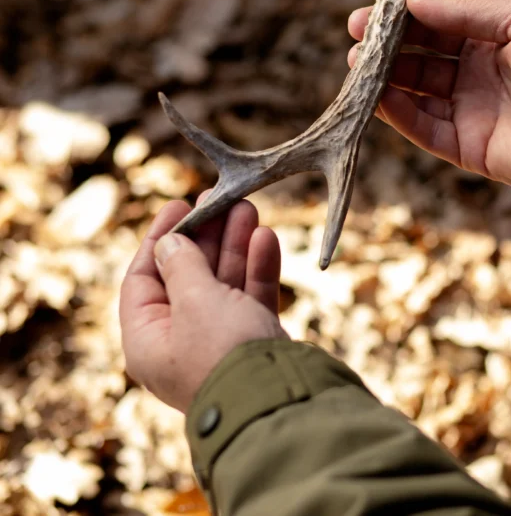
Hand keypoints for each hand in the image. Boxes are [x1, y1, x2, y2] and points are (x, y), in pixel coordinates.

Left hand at [119, 195, 287, 412]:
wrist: (278, 398)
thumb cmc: (225, 353)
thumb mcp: (195, 301)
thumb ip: (183, 265)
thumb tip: (169, 244)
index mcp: (147, 340)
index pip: (143, 279)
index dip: (161, 238)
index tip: (179, 204)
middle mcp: (180, 341)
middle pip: (187, 276)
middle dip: (206, 235)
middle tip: (220, 199)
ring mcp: (219, 341)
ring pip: (223, 283)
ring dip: (235, 245)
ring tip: (249, 208)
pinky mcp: (253, 341)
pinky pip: (250, 297)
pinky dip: (258, 268)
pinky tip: (266, 238)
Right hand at [348, 0, 510, 194]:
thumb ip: (466, 13)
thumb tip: (414, 6)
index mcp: (490, 44)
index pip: (436, 30)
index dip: (403, 22)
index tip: (370, 14)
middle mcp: (476, 77)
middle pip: (420, 61)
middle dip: (387, 50)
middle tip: (356, 39)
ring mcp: (470, 112)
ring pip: (416, 94)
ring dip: (385, 80)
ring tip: (357, 65)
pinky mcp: (467, 147)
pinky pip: (425, 129)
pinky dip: (400, 114)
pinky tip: (380, 95)